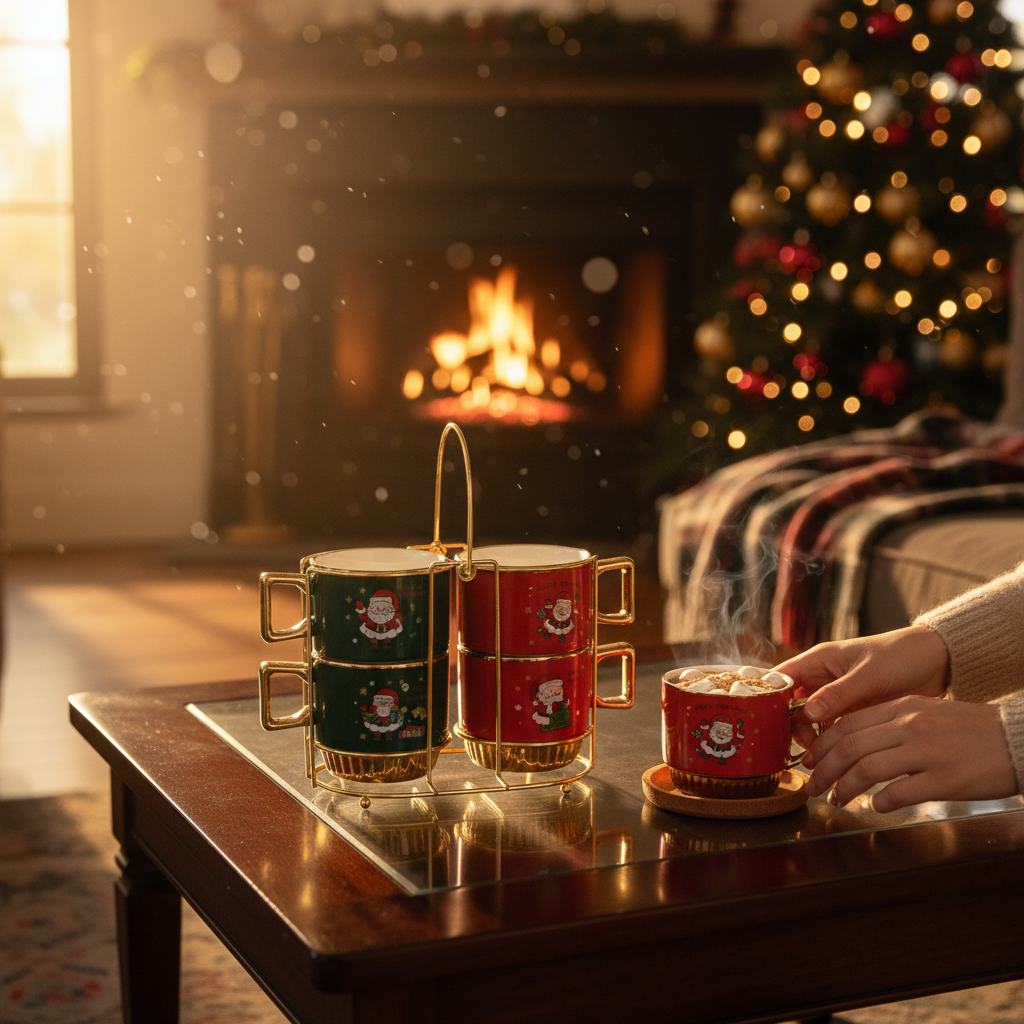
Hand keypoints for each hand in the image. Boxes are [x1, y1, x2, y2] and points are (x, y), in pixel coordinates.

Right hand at [776, 626, 949, 750]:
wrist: (938, 664)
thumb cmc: (902, 656)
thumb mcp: (869, 673)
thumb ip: (838, 693)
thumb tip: (807, 713)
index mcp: (819, 661)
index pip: (781, 678)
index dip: (769, 698)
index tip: (767, 723)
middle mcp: (822, 680)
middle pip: (791, 706)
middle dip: (791, 728)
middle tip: (803, 751)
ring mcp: (837, 699)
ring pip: (809, 722)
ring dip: (810, 741)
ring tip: (818, 762)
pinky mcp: (853, 715)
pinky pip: (831, 731)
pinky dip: (829, 746)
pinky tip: (834, 761)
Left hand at [801, 695, 1016, 811]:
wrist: (1018, 739)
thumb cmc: (971, 730)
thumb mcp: (927, 712)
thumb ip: (892, 723)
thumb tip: (857, 744)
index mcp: (902, 708)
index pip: (847, 722)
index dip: (822, 743)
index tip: (809, 759)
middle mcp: (910, 725)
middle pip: (849, 746)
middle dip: (823, 769)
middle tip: (812, 785)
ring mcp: (927, 751)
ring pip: (866, 769)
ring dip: (843, 788)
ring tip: (835, 799)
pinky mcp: (945, 779)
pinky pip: (900, 792)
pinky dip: (879, 802)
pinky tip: (874, 806)